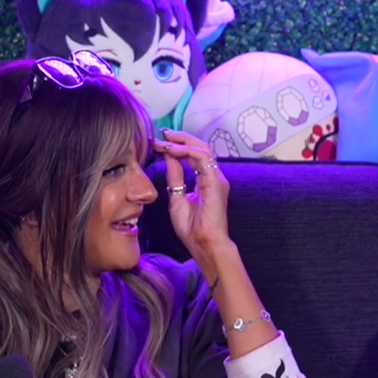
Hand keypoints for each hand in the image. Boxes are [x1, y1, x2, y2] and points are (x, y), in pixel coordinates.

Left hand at [157, 128, 230, 258]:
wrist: (204, 244)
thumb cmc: (193, 228)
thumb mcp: (177, 197)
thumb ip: (175, 176)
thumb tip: (168, 157)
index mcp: (206, 180)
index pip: (194, 155)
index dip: (178, 146)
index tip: (160, 142)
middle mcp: (214, 176)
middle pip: (200, 147)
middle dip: (180, 138)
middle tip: (162, 133)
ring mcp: (216, 178)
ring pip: (202, 148)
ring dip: (181, 142)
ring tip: (164, 140)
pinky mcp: (215, 181)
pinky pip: (201, 158)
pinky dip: (185, 151)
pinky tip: (171, 151)